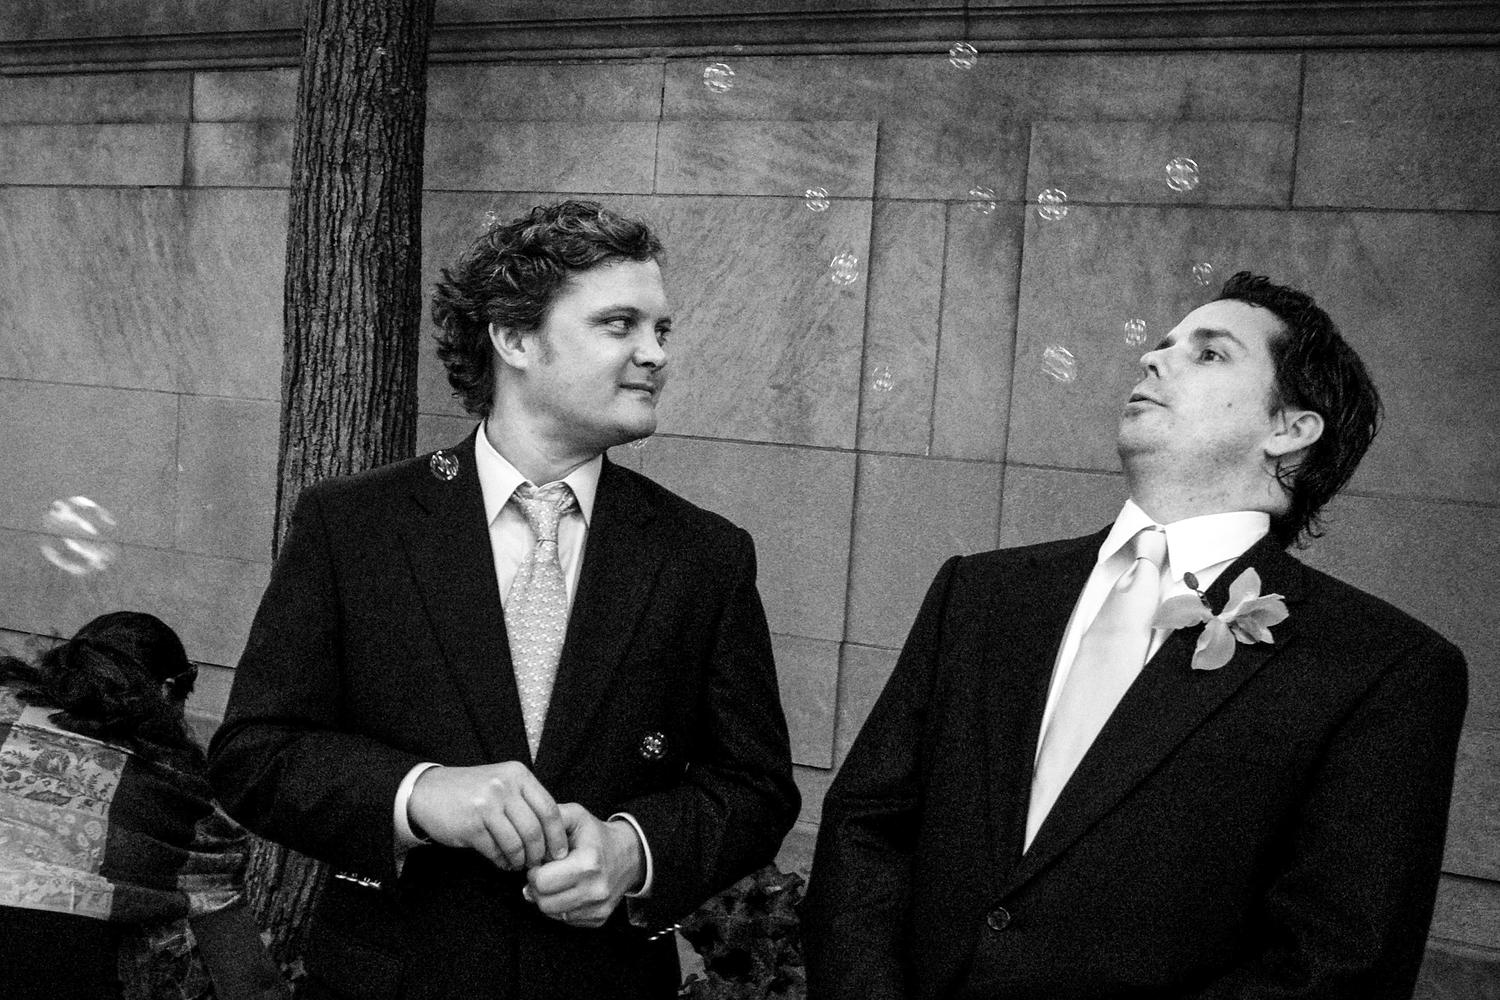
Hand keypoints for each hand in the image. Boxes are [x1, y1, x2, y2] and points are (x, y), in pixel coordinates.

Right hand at [407, 762, 567, 870]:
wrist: (427, 791)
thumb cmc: (471, 791)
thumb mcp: (503, 783)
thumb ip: (526, 800)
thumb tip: (553, 834)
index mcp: (518, 774)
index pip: (550, 809)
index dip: (557, 835)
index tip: (559, 852)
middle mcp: (504, 786)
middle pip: (535, 829)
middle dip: (540, 852)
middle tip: (538, 863)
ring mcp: (487, 805)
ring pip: (517, 843)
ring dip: (520, 860)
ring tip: (518, 864)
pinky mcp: (471, 825)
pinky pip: (496, 851)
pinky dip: (502, 862)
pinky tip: (503, 863)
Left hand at [525, 803, 643, 928]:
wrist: (628, 855)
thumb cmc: (596, 836)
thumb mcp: (575, 816)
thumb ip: (550, 819)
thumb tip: (528, 843)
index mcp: (588, 863)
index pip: (541, 881)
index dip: (534, 871)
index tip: (542, 862)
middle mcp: (596, 889)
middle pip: (544, 902)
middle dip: (537, 887)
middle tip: (545, 873)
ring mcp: (599, 907)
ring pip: (552, 914)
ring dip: (547, 898)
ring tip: (556, 881)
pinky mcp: (599, 919)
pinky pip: (565, 920)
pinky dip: (561, 906)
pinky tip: (568, 890)